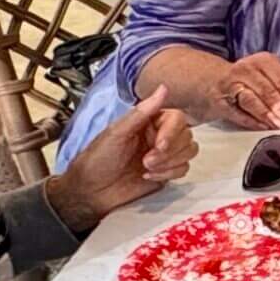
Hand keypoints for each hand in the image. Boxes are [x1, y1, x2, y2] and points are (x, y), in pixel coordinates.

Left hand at [49, 86, 195, 228]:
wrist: (91, 192)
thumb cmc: (97, 160)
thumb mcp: (116, 133)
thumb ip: (142, 112)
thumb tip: (163, 89)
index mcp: (148, 121)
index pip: (177, 118)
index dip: (172, 132)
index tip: (159, 145)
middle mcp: (158, 135)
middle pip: (186, 135)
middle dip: (169, 151)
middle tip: (146, 161)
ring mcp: (164, 155)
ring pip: (189, 152)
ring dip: (170, 162)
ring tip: (146, 168)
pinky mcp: (166, 173)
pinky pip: (183, 169)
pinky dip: (168, 174)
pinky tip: (148, 176)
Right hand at [213, 52, 279, 129]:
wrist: (217, 80)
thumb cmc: (254, 79)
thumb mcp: (276, 73)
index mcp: (264, 61)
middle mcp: (247, 69)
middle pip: (268, 91)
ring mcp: (231, 84)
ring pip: (251, 101)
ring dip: (268, 115)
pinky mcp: (221, 101)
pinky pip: (237, 112)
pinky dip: (252, 121)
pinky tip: (264, 127)